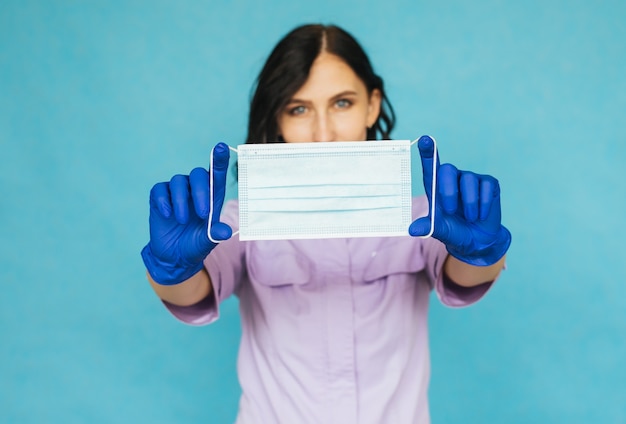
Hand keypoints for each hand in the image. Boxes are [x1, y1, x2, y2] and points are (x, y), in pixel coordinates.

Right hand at [140, 142, 231, 284]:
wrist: (174, 257)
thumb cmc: (195, 245)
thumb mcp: (207, 242)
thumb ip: (215, 234)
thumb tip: (225, 231)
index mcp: (212, 196)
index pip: (217, 173)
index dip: (220, 159)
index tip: (222, 147)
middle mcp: (195, 190)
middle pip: (198, 174)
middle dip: (201, 192)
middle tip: (203, 215)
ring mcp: (176, 191)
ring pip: (178, 181)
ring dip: (181, 201)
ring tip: (183, 221)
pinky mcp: (159, 197)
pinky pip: (160, 190)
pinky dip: (164, 202)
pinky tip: (168, 216)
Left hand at [409, 135, 510, 265]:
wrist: (477, 242)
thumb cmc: (454, 232)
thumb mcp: (439, 231)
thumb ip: (428, 227)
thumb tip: (412, 229)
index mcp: (436, 187)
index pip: (430, 166)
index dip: (427, 152)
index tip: (425, 140)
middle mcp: (453, 179)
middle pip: (447, 169)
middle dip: (448, 191)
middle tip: (450, 211)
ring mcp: (471, 179)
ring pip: (469, 180)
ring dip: (469, 203)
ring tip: (470, 218)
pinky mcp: (489, 183)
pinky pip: (486, 186)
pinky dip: (483, 204)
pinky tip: (481, 215)